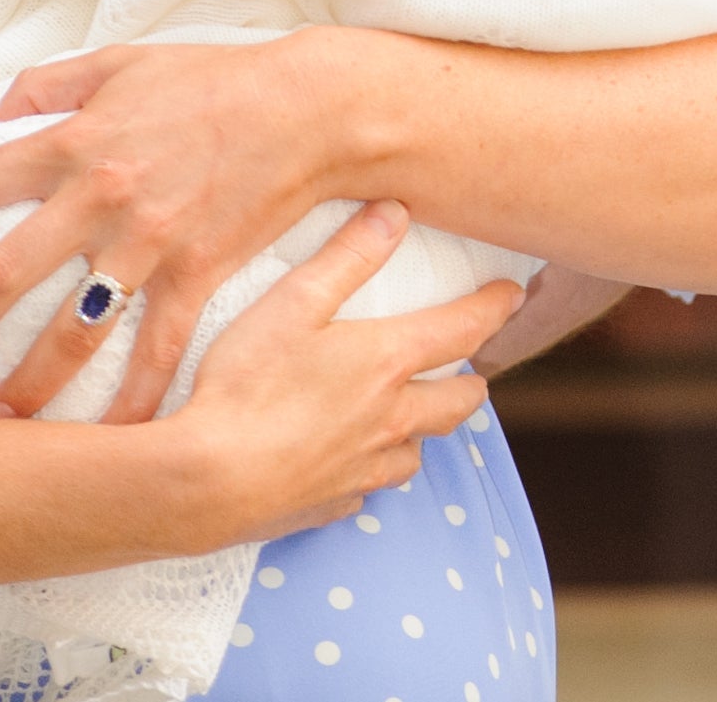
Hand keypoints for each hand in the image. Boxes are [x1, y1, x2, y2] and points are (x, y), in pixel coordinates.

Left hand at [0, 28, 393, 421]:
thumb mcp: (123, 62)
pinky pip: (158, 353)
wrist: (309, 110)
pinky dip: (132, 402)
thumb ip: (46, 85)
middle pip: (2, 275)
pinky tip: (106, 440)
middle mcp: (102, 198)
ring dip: (27, 383)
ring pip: (72, 331)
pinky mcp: (199, 275)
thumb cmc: (216, 80)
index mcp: (75, 142)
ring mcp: (150, 244)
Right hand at [167, 200, 526, 545]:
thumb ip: (348, 256)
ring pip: (418, 450)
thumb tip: (396, 211)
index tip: (513, 293)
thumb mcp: (292, 303)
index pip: (465, 329)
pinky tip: (346, 458)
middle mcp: (392, 420)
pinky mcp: (333, 506)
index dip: (494, 307)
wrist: (204, 483)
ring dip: (421, 429)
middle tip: (465, 365)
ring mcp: (365, 469)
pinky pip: (369, 485)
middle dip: (470, 381)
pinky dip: (369, 467)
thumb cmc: (244, 386)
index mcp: (388, 363)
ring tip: (406, 411)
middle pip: (459, 402)